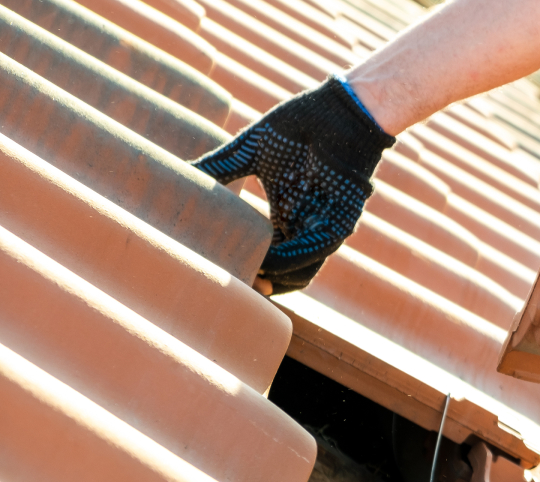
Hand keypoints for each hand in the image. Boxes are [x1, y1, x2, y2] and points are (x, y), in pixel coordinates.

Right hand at [192, 77, 394, 293]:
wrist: (338, 109)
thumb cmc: (298, 125)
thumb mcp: (248, 152)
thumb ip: (216, 168)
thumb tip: (172, 174)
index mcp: (284, 216)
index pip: (263, 256)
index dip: (242, 268)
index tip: (211, 270)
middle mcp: (303, 227)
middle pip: (280, 273)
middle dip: (254, 284)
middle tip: (222, 288)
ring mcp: (323, 227)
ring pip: (299, 272)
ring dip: (271, 280)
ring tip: (241, 283)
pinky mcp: (341, 220)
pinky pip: (316, 250)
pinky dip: (290, 261)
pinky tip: (265, 264)